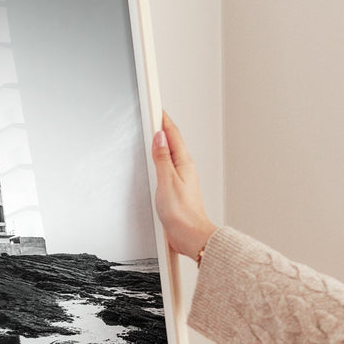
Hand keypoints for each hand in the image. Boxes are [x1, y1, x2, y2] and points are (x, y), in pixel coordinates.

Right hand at [152, 112, 217, 258]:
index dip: (163, 119)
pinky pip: (167, 167)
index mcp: (183, 163)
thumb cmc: (182, 214)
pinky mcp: (176, 189)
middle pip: (172, 141)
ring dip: (161, 143)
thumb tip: (159, 137)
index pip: (172, 134)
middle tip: (153, 114)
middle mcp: (184, 168)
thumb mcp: (167, 181)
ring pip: (170, 154)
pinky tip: (156, 162)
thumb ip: (162, 158)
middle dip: (162, 127)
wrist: (190, 236)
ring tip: (153, 132)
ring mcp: (181, 178)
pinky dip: (160, 159)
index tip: (155, 107)